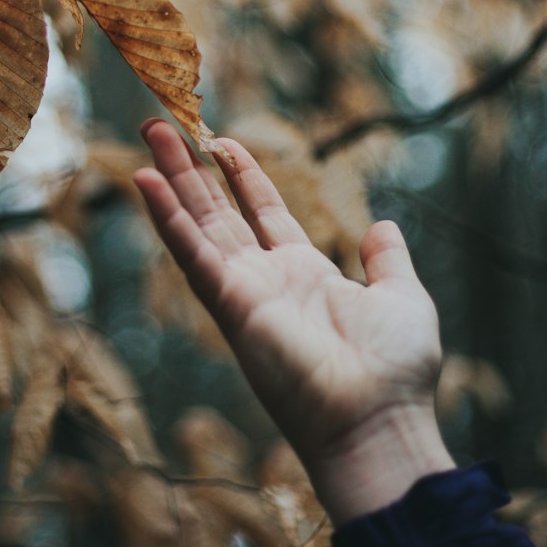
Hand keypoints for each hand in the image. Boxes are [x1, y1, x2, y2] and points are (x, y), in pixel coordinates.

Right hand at [133, 120, 452, 524]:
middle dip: (190, 169)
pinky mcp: (232, 307)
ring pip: (197, 224)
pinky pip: (193, 255)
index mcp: (304, 274)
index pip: (263, 213)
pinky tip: (146, 184)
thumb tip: (382, 226)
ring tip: (149, 133)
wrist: (379, 421)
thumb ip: (387, 260)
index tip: (221, 141)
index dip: (241, 175)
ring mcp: (244, 293)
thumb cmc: (395, 372)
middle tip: (161, 126)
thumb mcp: (401, 298)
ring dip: (170, 180)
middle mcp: (266, 280)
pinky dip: (169, 219)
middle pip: (217, 211)